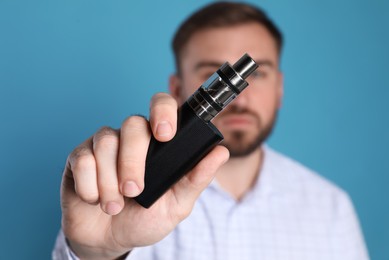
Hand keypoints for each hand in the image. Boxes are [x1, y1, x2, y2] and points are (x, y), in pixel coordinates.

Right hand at [61, 93, 228, 258]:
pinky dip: (90, 185)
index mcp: (157, 143)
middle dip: (133, 161)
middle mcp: (131, 138)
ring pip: (106, 142)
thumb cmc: (145, 218)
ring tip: (114, 205)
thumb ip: (196, 179)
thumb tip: (220, 152)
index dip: (163, 111)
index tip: (165, 134)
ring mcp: (104, 145)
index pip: (161, 105)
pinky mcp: (79, 158)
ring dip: (110, 180)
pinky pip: (83, 160)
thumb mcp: (177, 204)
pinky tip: (94, 199)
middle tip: (135, 191)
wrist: (110, 240)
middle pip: (132, 124)